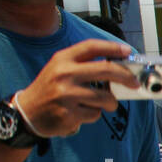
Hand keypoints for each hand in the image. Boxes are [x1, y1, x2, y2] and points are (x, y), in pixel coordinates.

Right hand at [14, 39, 143, 137]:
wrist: (27, 112)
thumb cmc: (49, 89)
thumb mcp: (60, 68)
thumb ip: (83, 65)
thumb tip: (118, 67)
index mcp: (62, 59)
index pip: (92, 47)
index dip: (113, 48)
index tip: (127, 51)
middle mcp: (64, 74)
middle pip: (106, 70)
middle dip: (126, 77)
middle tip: (134, 83)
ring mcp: (66, 94)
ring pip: (105, 97)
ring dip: (110, 103)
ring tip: (103, 103)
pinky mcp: (69, 114)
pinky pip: (95, 114)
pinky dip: (94, 114)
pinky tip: (82, 112)